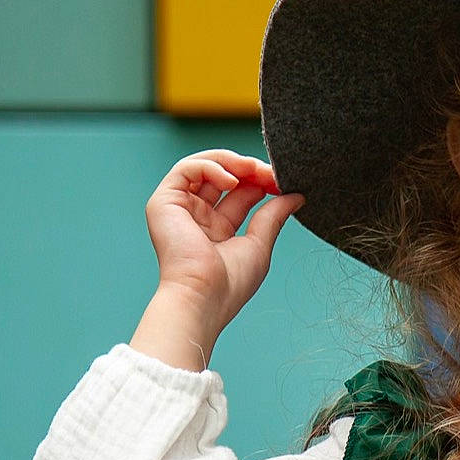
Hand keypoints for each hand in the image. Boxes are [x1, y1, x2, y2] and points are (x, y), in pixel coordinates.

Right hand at [145, 149, 307, 327]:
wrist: (203, 296)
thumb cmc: (229, 282)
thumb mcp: (259, 244)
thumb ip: (273, 216)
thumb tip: (295, 196)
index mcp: (219, 230)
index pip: (241, 193)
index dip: (262, 182)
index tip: (282, 181)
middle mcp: (198, 217)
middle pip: (224, 177)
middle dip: (249, 169)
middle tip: (270, 172)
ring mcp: (180, 208)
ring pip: (203, 167)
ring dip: (231, 162)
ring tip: (252, 169)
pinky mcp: (164, 202)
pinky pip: (186, 169)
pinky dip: (210, 166)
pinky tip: (231, 180)